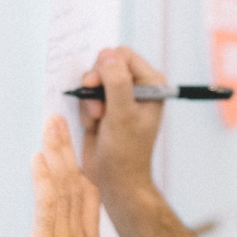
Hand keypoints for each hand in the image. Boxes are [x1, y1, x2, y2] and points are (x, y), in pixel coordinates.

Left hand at [21, 115, 100, 236]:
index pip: (87, 199)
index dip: (80, 170)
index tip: (74, 147)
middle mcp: (80, 236)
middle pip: (76, 182)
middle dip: (67, 149)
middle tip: (58, 120)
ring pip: (64, 186)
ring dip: (57, 152)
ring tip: (51, 125)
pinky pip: (49, 205)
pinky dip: (45, 178)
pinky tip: (40, 158)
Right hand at [77, 47, 166, 204]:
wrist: (116, 181)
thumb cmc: (126, 152)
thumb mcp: (122, 115)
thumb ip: (116, 82)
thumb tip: (108, 54)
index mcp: (151, 83)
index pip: (122, 55)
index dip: (105, 67)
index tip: (94, 85)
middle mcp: (137, 87)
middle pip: (105, 65)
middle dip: (95, 86)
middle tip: (98, 109)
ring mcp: (120, 97)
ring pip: (93, 82)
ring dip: (89, 102)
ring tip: (98, 122)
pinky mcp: (106, 108)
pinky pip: (87, 97)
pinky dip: (86, 111)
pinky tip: (94, 127)